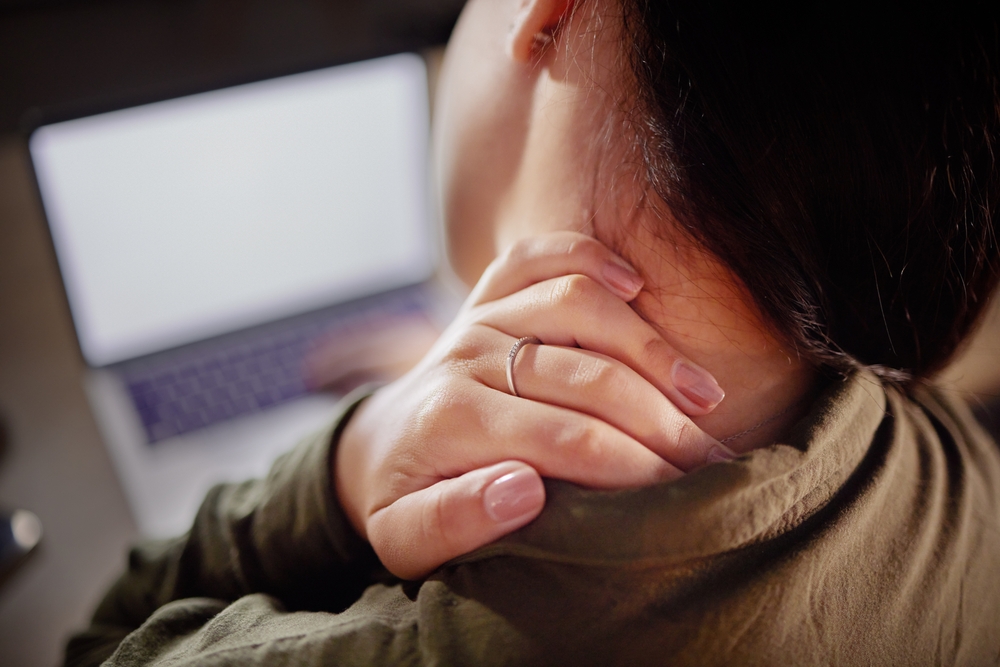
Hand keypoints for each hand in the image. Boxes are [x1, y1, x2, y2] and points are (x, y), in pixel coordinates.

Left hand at [335, 232, 728, 578]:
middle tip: (714, 456)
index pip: (566, 439)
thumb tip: (523, 490)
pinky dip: (588, 256)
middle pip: (588, 374)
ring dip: (650, 345)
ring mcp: (480, 316)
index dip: (636, 465)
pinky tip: (637, 285)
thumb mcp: (405, 540)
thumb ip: (451, 523)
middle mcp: (467, 355)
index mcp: (450, 420)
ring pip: (578, 304)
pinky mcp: (487, 294)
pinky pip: (538, 254)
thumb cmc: (402, 500)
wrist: (377, 447)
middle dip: (663, 418)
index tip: (687, 491)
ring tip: (704, 394)